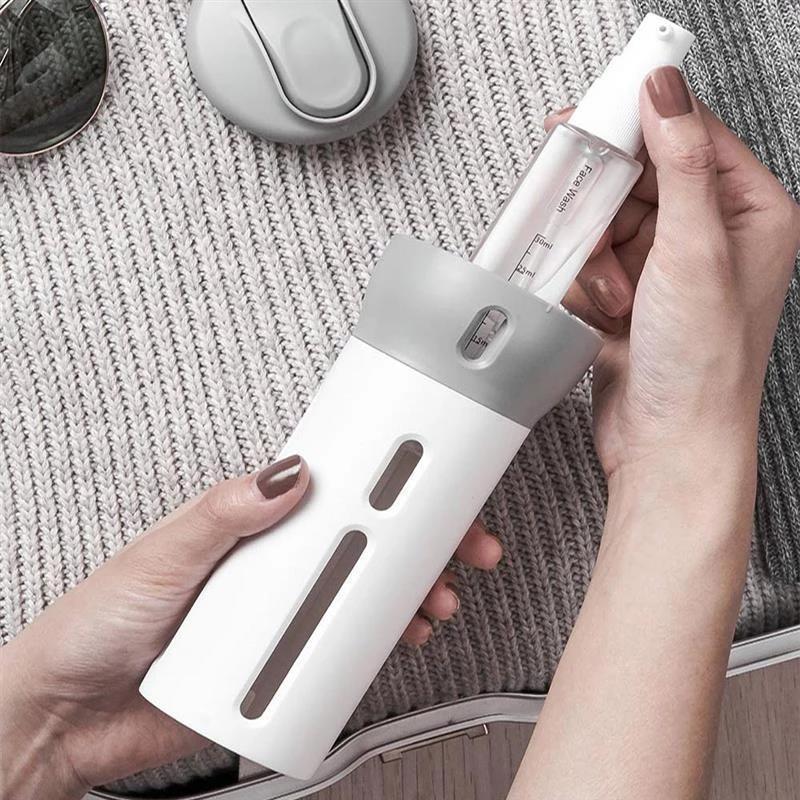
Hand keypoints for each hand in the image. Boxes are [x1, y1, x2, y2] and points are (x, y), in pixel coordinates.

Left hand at [0, 455, 501, 797]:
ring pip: (364, 595)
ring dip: (413, 593)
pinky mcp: (282, 663)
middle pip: (363, 542)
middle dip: (422, 542)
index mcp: (250, 525)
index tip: (429, 477)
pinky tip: (402, 637)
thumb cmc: (98, 620)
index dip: (382, 482)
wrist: (69, 713)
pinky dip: (382, 641)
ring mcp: (283, 614)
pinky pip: (344, 649)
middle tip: (463, 546)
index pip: (330, 492)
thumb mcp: (160, 555)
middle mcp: (276, 565)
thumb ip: (222, 516)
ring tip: (434, 601)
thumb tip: (288, 475)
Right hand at [553, 66, 799, 478]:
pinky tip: (606, 312)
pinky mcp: (631, 293)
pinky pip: (591, 260)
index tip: (594, 116)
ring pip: (606, 220)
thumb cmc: (704, 364)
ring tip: (614, 294)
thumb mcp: (695, 251)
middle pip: (638, 178)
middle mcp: (710, 235)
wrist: (668, 443)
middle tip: (589, 219)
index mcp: (750, 212)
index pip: (691, 135)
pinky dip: (588, 283)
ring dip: (596, 255)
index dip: (641, 122)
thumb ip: (679, 163)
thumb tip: (665, 92)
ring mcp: (667, 266)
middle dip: (608, 206)